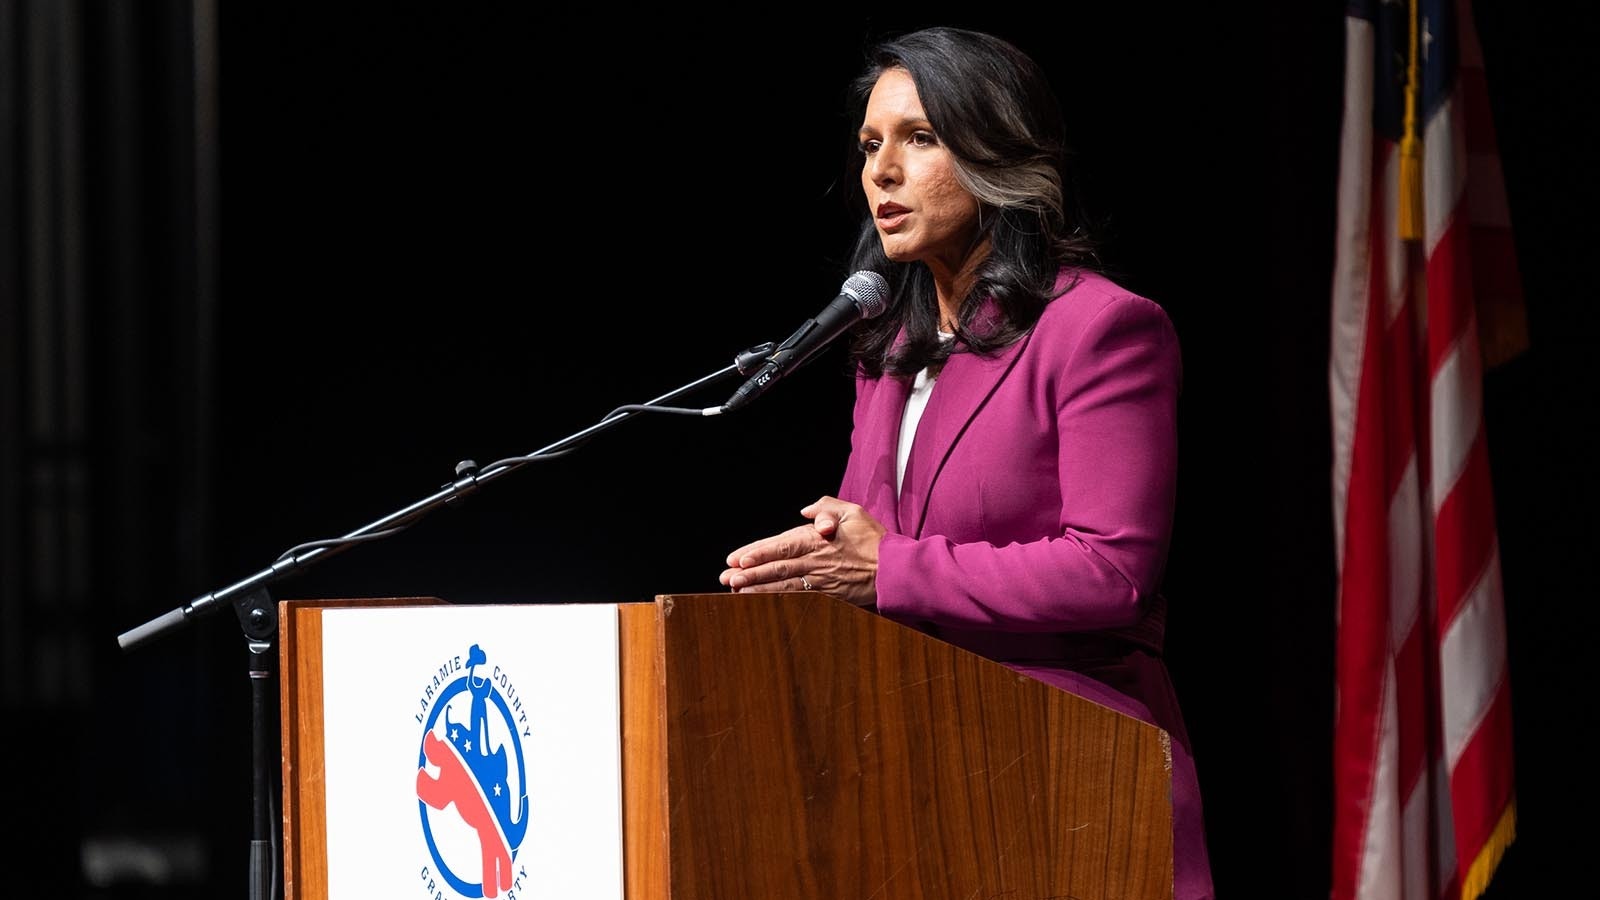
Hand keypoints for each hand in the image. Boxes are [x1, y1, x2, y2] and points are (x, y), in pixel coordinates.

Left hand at [718, 496, 885, 608]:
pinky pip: (797, 596)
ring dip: (758, 587)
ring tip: (735, 589)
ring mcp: (820, 580)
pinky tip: (763, 600)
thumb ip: (826, 507)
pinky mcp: (827, 594)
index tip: (737, 558)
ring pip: (783, 583)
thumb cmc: (875, 540)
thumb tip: (805, 511)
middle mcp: (815, 560)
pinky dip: (777, 598)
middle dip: (750, 572)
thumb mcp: (853, 512)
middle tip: (726, 577)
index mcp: (818, 539)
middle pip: (777, 566)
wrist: (896, 571)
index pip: (781, 544)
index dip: (758, 551)